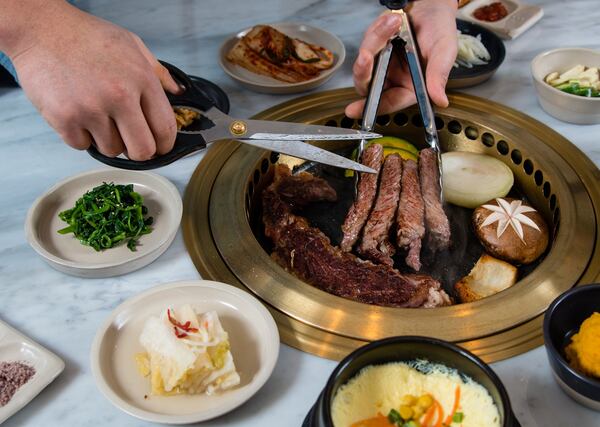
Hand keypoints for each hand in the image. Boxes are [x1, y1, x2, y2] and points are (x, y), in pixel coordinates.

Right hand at [6, 1, 180, 159]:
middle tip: (131, 142)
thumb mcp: (132, 45)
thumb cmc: (87, 36)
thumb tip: (178, 92)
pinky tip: (79, 115)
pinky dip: (82, 137)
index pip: (165, 129)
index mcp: (141, 79)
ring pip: (112, 151)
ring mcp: (91, 109)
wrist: (41, 28)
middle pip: (142, 151)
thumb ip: (158, 72)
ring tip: (98, 116)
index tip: (160, 147)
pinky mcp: (65, 118)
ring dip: (108, 140)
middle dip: (139, 152)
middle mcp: (119, 96)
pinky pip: (83, 147)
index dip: (165, 144)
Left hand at [345, 0, 457, 118]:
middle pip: (368, 85)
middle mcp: (393, 78)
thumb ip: (438, 76)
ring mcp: (382, 63)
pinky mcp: (374, 47)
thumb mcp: (444, 52)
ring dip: (376, 41)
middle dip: (364, 70)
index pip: (388, 102)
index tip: (353, 110)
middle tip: (366, 55)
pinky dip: (377, 31)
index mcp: (410, 87)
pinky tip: (394, 21)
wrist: (431, 6)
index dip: (369, 109)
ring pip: (364, 62)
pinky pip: (367, 43)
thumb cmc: (440, 30)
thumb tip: (441, 101)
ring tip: (395, 23)